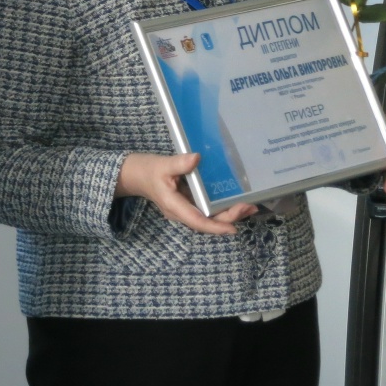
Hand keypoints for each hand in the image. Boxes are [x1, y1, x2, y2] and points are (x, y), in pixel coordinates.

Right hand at [116, 152, 257, 234]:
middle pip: (208, 222)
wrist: (135, 174)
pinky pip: (207, 211)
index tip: (233, 228)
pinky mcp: (188, 204)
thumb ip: (179, 163)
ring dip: (229, 214)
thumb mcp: (162, 164)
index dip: (216, 226)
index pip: (198, 221)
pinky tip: (236, 201)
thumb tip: (197, 158)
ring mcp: (185, 209)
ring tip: (250, 207)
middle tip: (250, 208)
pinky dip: (222, 208)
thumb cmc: (147, 169)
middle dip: (229, 218)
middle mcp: (181, 212)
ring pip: (209, 218)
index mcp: (174, 206)